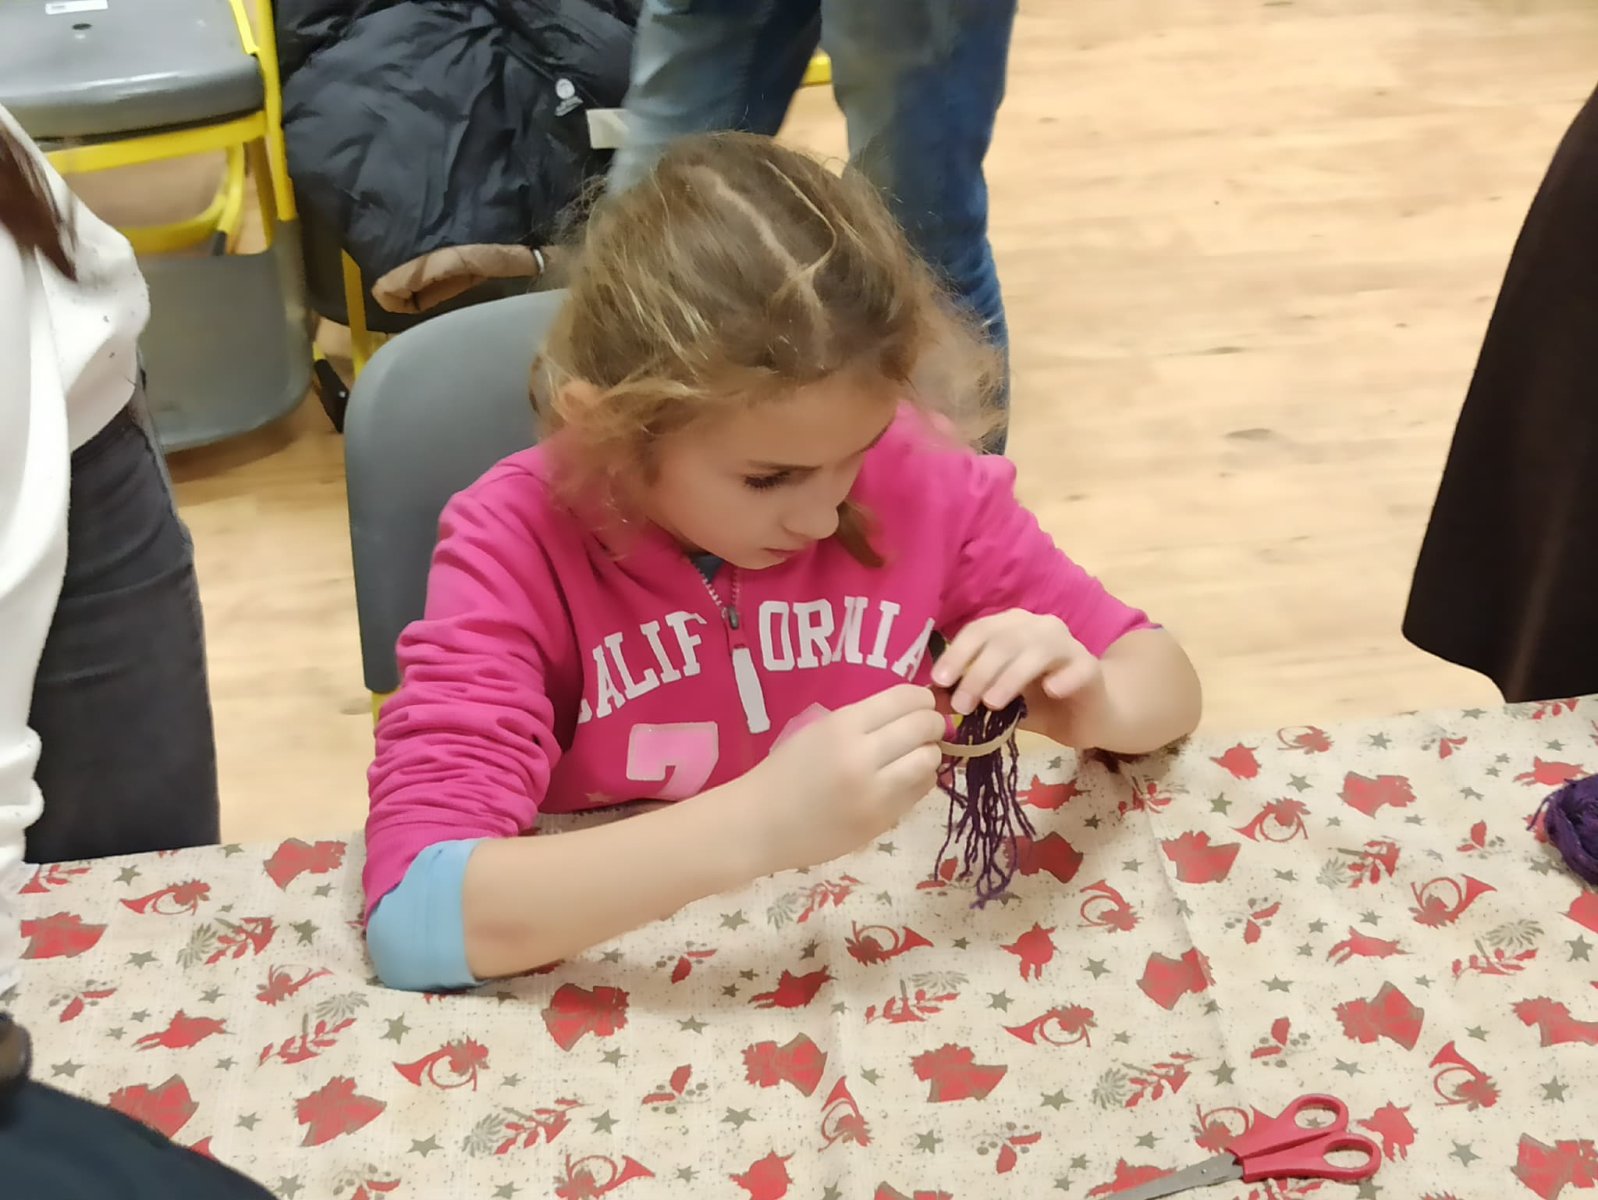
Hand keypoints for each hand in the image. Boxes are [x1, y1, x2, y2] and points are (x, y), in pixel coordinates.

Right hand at [738, 685, 945, 874]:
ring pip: (929, 760)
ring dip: (929, 753)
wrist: (760, 823)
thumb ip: (864, 721)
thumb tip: (915, 711)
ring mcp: (875, 792)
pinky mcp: (882, 820)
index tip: (921, 703)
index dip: (922, 698)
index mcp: (843, 726)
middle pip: (923, 726)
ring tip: (914, 756)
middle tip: (928, 728)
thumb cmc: (786, 773)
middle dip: (933, 724)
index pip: (905, 698)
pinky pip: (920, 791)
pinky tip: (904, 780)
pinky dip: (920, 780)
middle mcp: (863, 756)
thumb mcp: (819, 731)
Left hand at [931, 609, 1100, 715]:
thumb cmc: (1037, 704)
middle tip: (962, 705)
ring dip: (1010, 677)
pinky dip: (1063, 678)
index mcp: (1011, 628)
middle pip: (1003, 640)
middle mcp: (1038, 627)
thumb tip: (933, 699)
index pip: (979, 631)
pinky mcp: (1090, 666)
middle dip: (978, 672)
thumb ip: (970, 695)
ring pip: (1036, 650)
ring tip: (992, 703)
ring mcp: (1067, 644)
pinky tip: (1051, 691)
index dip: (957, 653)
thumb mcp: (996, 700)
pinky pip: (1077, 667)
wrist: (1086, 716)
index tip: (939, 680)